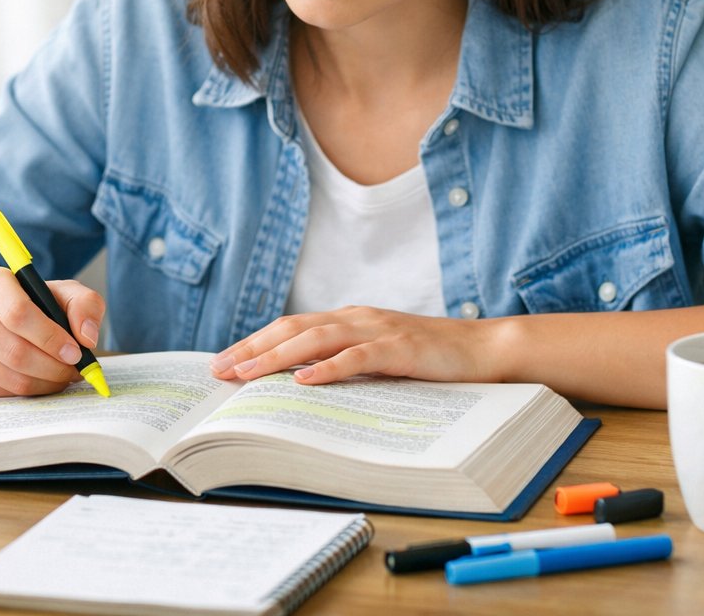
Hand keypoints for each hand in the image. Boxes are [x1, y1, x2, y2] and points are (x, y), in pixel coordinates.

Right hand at [0, 267, 105, 396]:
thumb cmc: (30, 303)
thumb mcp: (61, 292)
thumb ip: (84, 304)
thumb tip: (87, 337)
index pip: (18, 314)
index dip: (50, 338)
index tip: (75, 351)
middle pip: (14, 351)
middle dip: (53, 366)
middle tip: (74, 369)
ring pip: (9, 377)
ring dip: (45, 382)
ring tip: (63, 375)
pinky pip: (1, 393)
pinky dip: (29, 391)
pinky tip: (42, 379)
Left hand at [209, 306, 500, 385]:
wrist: (484, 351)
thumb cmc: (431, 359)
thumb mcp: (379, 358)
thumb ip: (345, 362)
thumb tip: (298, 385)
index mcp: (350, 320)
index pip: (291, 327)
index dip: (254, 342)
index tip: (222, 361)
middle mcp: (358, 319)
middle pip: (294, 329)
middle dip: (253, 348)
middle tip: (219, 369)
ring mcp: (379, 331)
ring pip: (317, 339)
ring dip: (277, 356)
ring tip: (247, 373)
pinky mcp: (401, 349)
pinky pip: (358, 357)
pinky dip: (328, 368)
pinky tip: (304, 380)